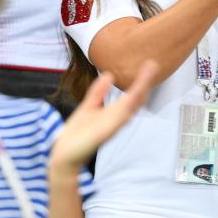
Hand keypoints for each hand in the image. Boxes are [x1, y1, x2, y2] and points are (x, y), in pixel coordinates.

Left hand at [49, 59, 157, 178]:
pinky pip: (121, 116)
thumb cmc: (77, 134)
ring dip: (141, 89)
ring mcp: (114, 124)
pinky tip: (136, 94)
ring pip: (131, 104)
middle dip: (145, 82)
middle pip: (136, 98)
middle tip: (153, 64)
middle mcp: (118, 118)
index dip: (142, 80)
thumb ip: (98, 92)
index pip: (132, 95)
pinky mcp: (106, 131)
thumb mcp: (89, 107)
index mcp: (114, 112)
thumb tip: (109, 75)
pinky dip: (129, 105)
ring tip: (148, 73)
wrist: (64, 154)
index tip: (149, 65)